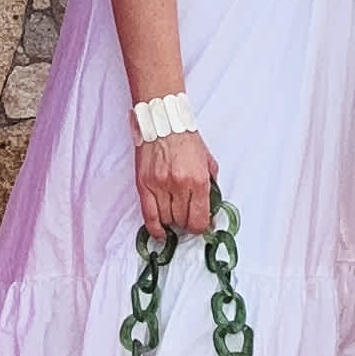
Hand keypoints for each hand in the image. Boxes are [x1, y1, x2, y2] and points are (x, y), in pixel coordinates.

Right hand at [133, 124, 216, 241]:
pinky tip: (160, 233)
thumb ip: (211, 184)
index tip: (201, 226)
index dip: (200, 227)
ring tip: (174, 218)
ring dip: (172, 223)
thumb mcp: (208, 161)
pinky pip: (148, 215)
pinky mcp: (144, 184)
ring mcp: (159, 186)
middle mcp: (179, 185)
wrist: (164, 122)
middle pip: (182, 221)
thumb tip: (211, 208)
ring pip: (166, 219)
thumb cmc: (186, 139)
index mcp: (198, 180)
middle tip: (188, 219)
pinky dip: (155, 228)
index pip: (199, 219)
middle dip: (187, 224)